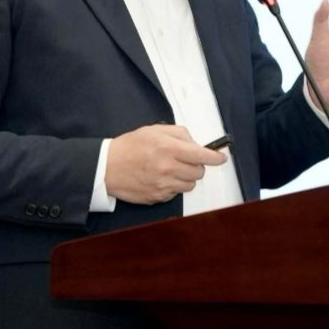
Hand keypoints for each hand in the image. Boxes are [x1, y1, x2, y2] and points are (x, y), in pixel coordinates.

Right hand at [104, 125, 227, 204]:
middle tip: (185, 161)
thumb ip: (179, 134)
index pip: (202, 156)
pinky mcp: (158, 197)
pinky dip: (173, 186)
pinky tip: (160, 178)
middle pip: (199, 173)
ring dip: (186, 177)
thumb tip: (196, 144)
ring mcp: (163, 185)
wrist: (107, 167)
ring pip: (190, 185)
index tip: (221, 159)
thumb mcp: (154, 130)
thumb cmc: (130, 146)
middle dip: (197, 166)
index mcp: (169, 148)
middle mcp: (168, 168)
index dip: (215, 158)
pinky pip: (176, 193)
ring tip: (171, 170)